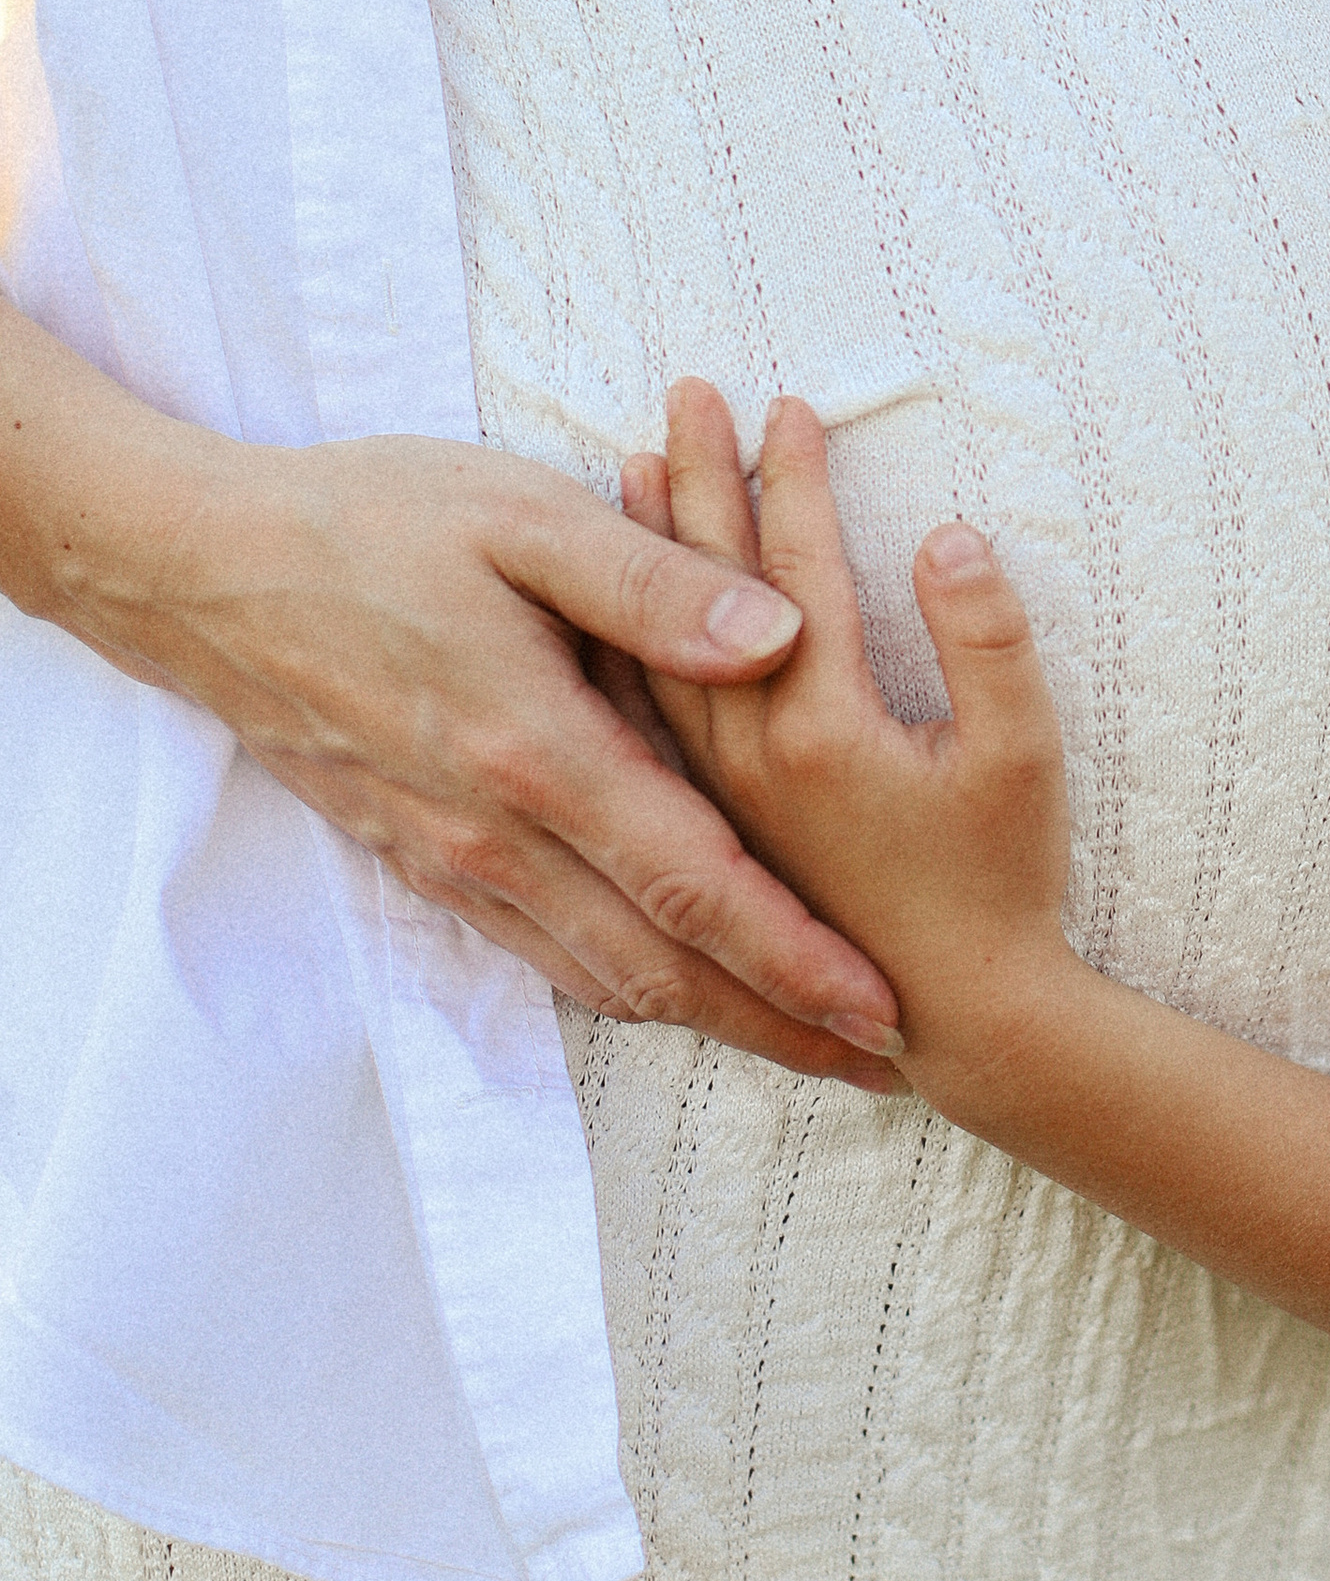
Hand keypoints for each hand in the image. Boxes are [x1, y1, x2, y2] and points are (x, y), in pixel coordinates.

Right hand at [0, 303, 902, 1077]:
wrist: (196, 570)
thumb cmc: (367, 521)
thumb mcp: (520, 516)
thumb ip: (654, 583)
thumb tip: (785, 636)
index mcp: (538, 753)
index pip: (697, 884)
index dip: (796, 956)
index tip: (882, 1006)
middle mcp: (496, 836)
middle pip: (663, 967)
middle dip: (780, 1024)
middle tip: (882, 1064)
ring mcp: (451, 860)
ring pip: (602, 978)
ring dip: (712, 1020)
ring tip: (804, 1043)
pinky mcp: (418, 859)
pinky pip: (541, 954)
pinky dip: (623, 987)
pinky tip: (674, 989)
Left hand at [632, 382, 1075, 1088]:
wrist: (955, 1016)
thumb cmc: (1003, 884)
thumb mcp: (1023, 755)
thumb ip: (986, 640)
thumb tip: (949, 535)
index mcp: (821, 726)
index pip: (793, 570)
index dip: (792, 478)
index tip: (786, 400)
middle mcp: (750, 754)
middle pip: (703, 593)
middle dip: (703, 482)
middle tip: (686, 394)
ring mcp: (724, 790)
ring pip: (656, 646)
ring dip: (646, 552)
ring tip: (635, 467)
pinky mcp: (721, 820)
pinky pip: (645, 712)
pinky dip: (626, 639)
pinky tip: (611, 605)